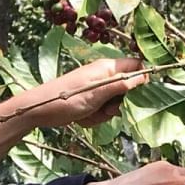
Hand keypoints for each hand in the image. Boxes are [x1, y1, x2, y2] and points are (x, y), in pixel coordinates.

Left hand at [20, 58, 146, 128]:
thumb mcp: (98, 93)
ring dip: (105, 113)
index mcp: (108, 68)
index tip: (140, 96)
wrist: (41, 110)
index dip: (142, 80)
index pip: (136, 66)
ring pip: (115, 104)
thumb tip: (144, 77)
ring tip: (90, 113)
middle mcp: (104, 76)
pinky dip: (95, 117)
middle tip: (108, 109)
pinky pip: (102, 111)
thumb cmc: (67, 98)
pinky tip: (83, 118)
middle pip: (127, 90)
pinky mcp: (91, 101)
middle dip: (120, 104)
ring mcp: (97, 90)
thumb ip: (122, 85)